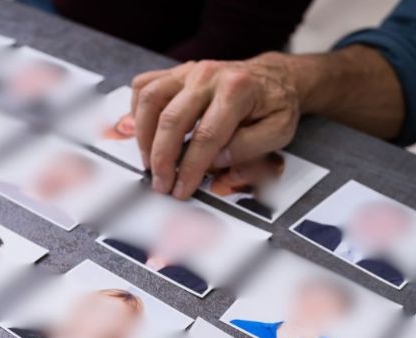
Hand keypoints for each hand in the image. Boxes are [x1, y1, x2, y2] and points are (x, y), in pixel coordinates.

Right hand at [131, 53, 300, 198]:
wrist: (273, 77)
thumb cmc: (274, 105)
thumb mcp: (278, 131)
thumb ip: (248, 148)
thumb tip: (215, 160)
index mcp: (238, 90)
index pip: (206, 135)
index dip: (191, 168)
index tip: (182, 189)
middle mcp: (209, 75)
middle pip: (172, 119)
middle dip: (162, 158)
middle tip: (161, 183)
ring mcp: (189, 71)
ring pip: (151, 99)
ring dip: (144, 136)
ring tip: (149, 162)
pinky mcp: (176, 72)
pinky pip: (144, 87)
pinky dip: (137, 111)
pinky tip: (144, 133)